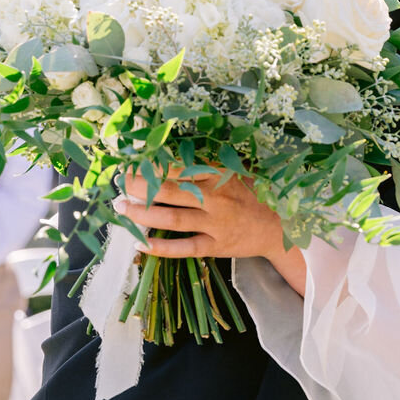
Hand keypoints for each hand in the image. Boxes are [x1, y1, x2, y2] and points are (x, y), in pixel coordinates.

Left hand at [121, 169, 283, 260]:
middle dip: (140, 187)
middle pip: (170, 192)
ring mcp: (214, 224)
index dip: (153, 166)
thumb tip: (173, 151)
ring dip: (142, 215)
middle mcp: (215, 199)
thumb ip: (208, 164)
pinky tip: (140, 244)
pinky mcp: (215, 246)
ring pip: (172, 219)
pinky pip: (184, 248)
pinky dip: (161, 247)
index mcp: (218, 176)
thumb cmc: (253, 195)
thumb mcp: (235, 172)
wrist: (279, 227)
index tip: (132, 162)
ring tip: (121, 209)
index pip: (179, 168)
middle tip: (119, 184)